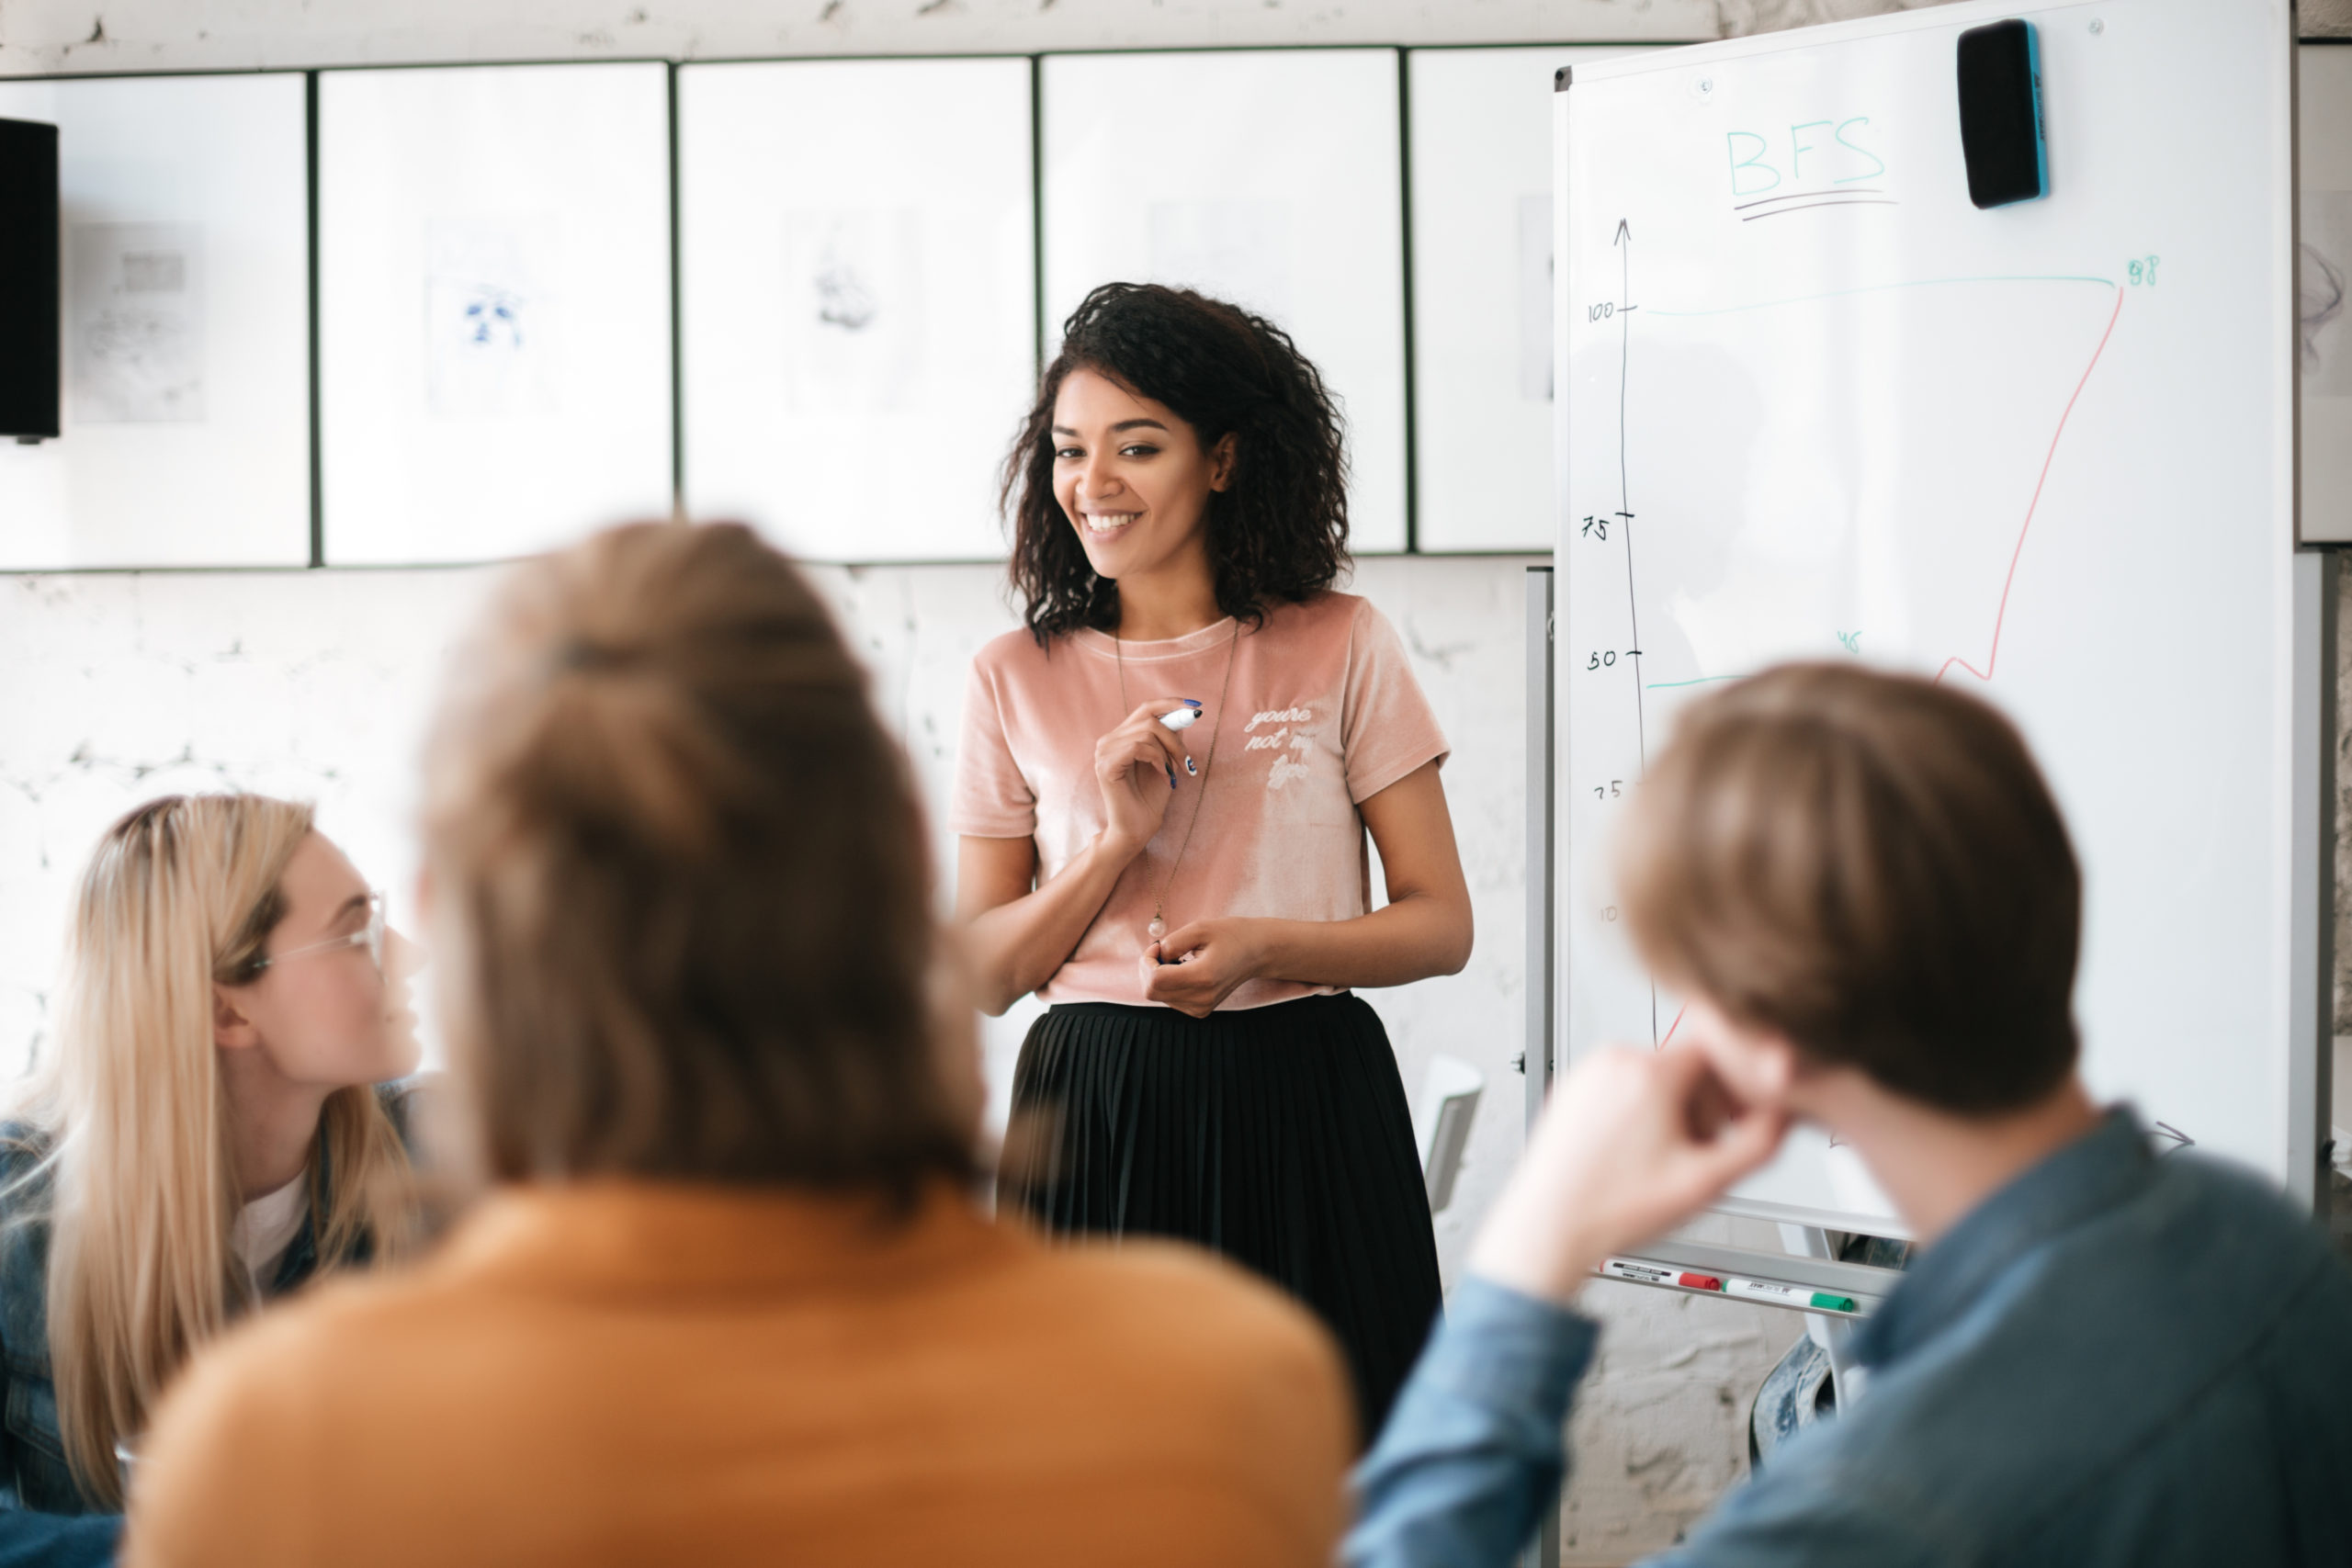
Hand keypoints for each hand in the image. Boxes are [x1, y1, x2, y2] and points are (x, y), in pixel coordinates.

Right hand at [1094, 698, 1198, 857]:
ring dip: (1169, 752)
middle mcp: (1109, 740)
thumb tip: (1182, 715)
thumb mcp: (1167, 762)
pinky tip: (1163, 776)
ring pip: (1147, 732)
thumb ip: (1170, 739)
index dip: (1171, 704)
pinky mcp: (1106, 765)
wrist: (1137, 830)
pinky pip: (1139, 747)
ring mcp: (1104, 751)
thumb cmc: (1150, 799)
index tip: (1196, 707)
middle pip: (1149, 717)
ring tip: (1174, 774)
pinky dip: (1158, 760)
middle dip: (1175, 736)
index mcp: (1121, 737)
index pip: (1146, 708)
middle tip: (1188, 761)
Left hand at [1138, 917, 1267, 1017]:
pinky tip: (1182, 970)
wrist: (1256, 952)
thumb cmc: (1230, 935)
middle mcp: (1202, 998)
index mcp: (1203, 977)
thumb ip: (1172, 942)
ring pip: (1158, 997)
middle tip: (1162, 949)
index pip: (1155, 980)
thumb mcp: (1199, 928)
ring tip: (1177, 958)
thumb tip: (1156, 957)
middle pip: (1152, 992)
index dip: (1147, 961)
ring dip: (1158, 976)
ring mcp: (1201, 1008)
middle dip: (1148, 969)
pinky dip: (1168, 984)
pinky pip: (1169, 1000)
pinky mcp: (1200, 1011)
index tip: (1158, 946)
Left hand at [1468, 1045, 1790, 1304]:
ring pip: (1655, 1075)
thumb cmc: (1611, 1208)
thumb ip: (1760, 1142)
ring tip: (1670, 1156)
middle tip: (1706, 1146)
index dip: (1741, 1084)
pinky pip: (1623, 1086)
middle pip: (1688, 1064)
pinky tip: (1639, 1153)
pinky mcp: (1572, 1090)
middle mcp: (1614, 1061)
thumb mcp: (1706, 1182)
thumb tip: (1785, 1116)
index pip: (1720, 1049)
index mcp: (1648, 1071)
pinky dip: (1641, 1111)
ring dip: (1675, 1108)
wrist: (1548, 1226)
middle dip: (1707, 1103)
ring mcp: (1588, 1074)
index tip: (1743, 1113)